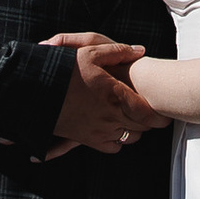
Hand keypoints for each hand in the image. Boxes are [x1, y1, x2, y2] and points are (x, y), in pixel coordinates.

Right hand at [48, 34, 154, 155]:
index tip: (164, 115)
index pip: (149, 114)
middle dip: (149, 122)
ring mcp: (99, 130)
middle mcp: (111, 116)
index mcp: (115, 95)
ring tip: (132, 120)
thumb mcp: (90, 51)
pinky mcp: (87, 140)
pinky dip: (117, 141)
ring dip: (134, 130)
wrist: (35, 91)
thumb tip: (140, 50)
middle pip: (142, 127)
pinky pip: (112, 148)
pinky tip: (114, 130)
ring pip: (130, 138)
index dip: (160, 117)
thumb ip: (118, 51)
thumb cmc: (64, 69)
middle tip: (151, 114)